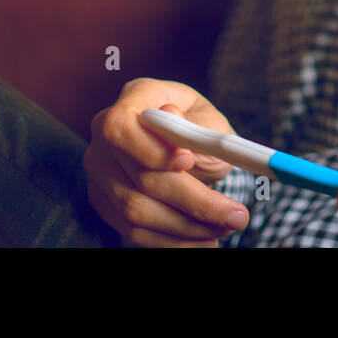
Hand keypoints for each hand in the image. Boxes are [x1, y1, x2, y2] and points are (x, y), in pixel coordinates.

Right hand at [84, 78, 249, 246]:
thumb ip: (194, 125)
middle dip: (193, 201)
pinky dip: (171, 240)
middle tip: (237, 216)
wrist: (186, 145)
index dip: (153, 149)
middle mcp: (106, 133)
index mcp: (135, 97)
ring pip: (136, 210)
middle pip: (139, 176)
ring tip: (226, 227)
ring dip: (186, 226)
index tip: (191, 161)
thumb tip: (171, 116)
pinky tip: (202, 239)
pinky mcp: (103, 200)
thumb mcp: (208, 120)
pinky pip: (133, 229)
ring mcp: (100, 169)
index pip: (122, 126)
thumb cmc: (199, 126)